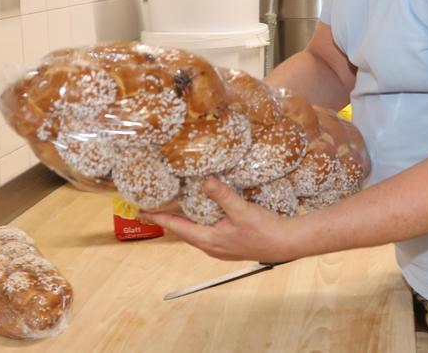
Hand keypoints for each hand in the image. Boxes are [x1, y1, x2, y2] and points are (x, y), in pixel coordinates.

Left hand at [142, 177, 298, 262]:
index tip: (142, 212)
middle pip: (184, 231)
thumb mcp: (241, 210)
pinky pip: (207, 232)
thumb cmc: (264, 230)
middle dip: (169, 219)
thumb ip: (222, 195)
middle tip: (155, 207)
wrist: (286, 243)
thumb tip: (205, 181)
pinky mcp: (230, 244)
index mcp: (208, 240)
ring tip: (175, 208)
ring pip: (196, 232)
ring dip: (185, 220)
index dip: (159, 218)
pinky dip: (200, 221)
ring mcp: (221, 247)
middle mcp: (211, 246)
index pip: (177, 227)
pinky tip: (205, 212)